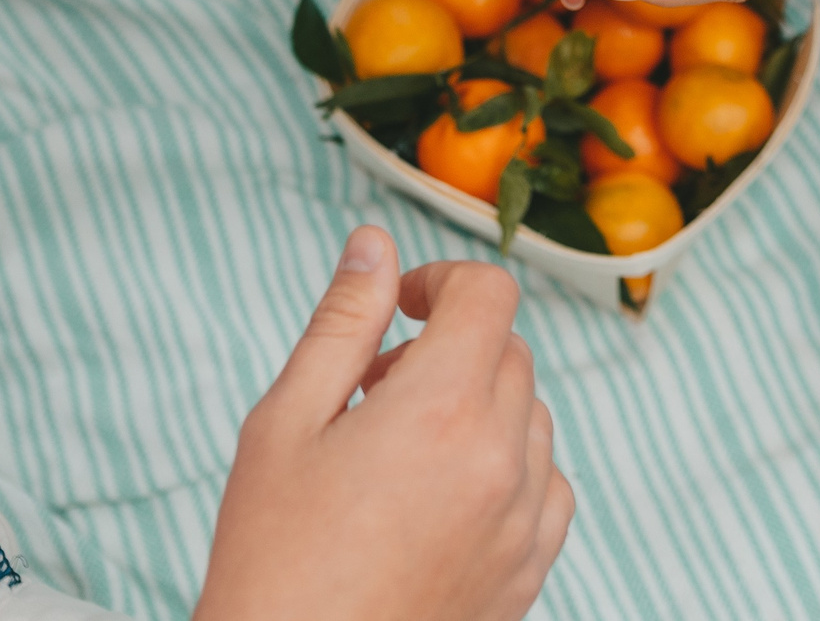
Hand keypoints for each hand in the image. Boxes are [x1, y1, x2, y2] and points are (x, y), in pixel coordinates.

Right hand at [193, 229, 571, 620]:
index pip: (489, 295)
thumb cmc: (271, 559)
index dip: (443, 282)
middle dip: (450, 347)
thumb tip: (375, 243)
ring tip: (400, 453)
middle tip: (373, 393)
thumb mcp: (285, 423)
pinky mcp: (529, 575)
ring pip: (533, 417)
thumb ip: (343, 324)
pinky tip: (442, 498)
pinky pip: (548, 488)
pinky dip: (509, 470)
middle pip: (510, 352)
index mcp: (440, 412)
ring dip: (480, 407)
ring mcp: (523, 524)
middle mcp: (500, 463)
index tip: (401, 309)